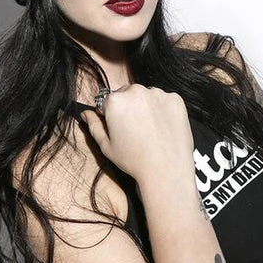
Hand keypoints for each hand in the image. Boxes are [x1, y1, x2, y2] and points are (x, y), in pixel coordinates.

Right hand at [80, 85, 194, 183]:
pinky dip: (162, 109)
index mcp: (115, 101)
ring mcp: (158, 94)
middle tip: (134, 129)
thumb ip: (94, 126)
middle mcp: (136, 91)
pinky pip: (164, 100)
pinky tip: (162, 127)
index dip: (110, 115)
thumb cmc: (134, 161)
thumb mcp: (106, 146)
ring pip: (146, 96)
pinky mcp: (176, 100)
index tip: (118, 128)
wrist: (166, 170)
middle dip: (128, 107)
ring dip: (145, 106)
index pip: (107, 101)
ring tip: (150, 130)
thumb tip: (86, 113)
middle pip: (127, 94)